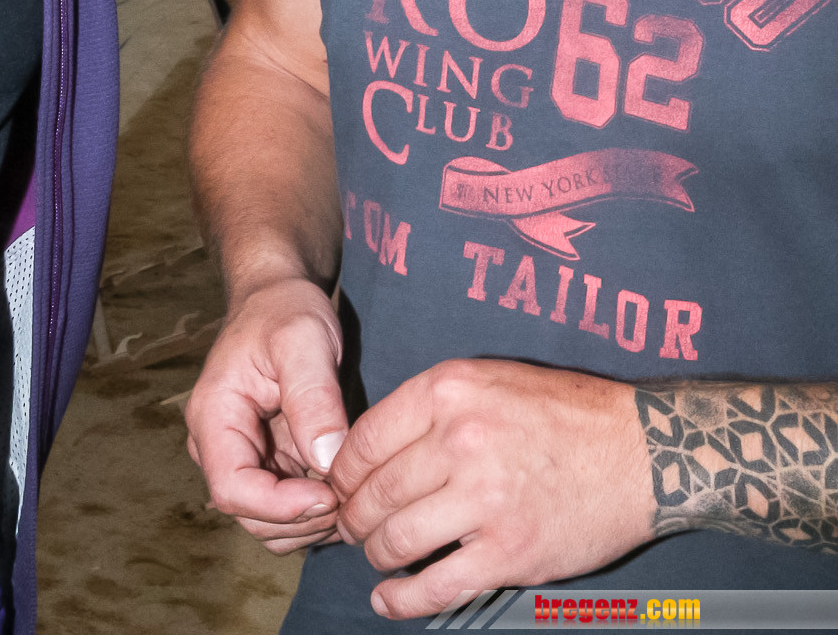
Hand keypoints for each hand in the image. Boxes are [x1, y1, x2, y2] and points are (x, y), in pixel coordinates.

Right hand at [185, 278, 349, 553]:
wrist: (277, 297)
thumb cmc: (285, 310)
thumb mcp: (304, 340)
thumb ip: (313, 397)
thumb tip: (326, 460)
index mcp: (213, 416)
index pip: (232, 488)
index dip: (280, 506)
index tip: (330, 493)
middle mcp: (217, 445)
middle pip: (249, 515)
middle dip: (301, 518)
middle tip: (351, 497)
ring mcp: (240, 457)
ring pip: (267, 523)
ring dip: (309, 523)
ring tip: (352, 493)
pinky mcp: (264, 463)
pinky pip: (283, 509)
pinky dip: (313, 513)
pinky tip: (344, 487)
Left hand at [329, 358, 652, 620]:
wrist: (639, 450)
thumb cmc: (564, 412)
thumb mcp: (489, 379)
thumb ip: (432, 406)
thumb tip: (373, 446)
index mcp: (450, 391)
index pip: (366, 438)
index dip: (343, 470)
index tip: (340, 485)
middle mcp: (461, 440)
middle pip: (375, 492)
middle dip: (353, 516)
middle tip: (351, 524)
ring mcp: (485, 500)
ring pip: (396, 539)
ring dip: (376, 554)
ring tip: (377, 554)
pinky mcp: (509, 553)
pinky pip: (436, 586)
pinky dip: (402, 600)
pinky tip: (389, 599)